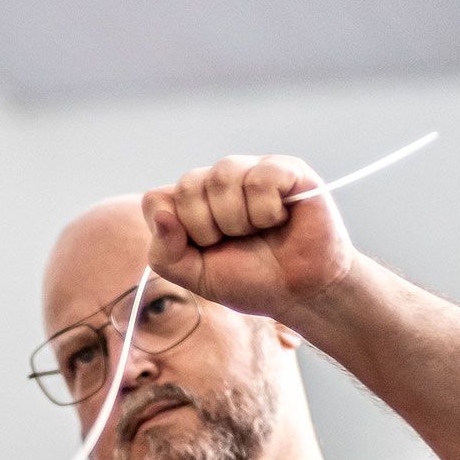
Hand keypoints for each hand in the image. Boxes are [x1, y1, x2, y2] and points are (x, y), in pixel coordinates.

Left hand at [141, 154, 355, 319]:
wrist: (302, 291)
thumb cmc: (251, 280)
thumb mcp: (197, 277)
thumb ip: (166, 254)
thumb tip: (162, 216)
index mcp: (191, 203)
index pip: (156, 199)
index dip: (178, 230)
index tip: (205, 249)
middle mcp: (217, 181)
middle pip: (187, 186)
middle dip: (209, 229)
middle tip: (237, 241)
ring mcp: (249, 170)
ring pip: (221, 177)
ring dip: (239, 220)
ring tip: (259, 231)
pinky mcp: (284, 168)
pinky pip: (259, 178)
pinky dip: (267, 211)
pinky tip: (281, 218)